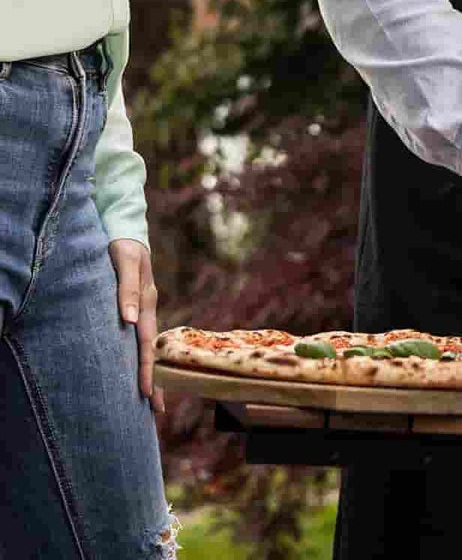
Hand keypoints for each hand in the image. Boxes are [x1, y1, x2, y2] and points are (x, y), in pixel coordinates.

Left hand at [107, 238, 162, 412]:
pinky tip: (135, 367)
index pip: (146, 345)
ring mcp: (141, 311)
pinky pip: (137, 338)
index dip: (148, 370)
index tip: (147, 395)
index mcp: (146, 304)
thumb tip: (127, 320)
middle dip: (156, 381)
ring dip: (149, 371)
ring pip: (145, 347)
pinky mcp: (134, 309)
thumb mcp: (125, 262)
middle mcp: (145, 311)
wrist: (126, 232)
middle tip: (156, 412)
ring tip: (149, 398)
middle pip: (151, 352)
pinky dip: (140, 357)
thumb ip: (127, 289)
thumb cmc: (123, 247)